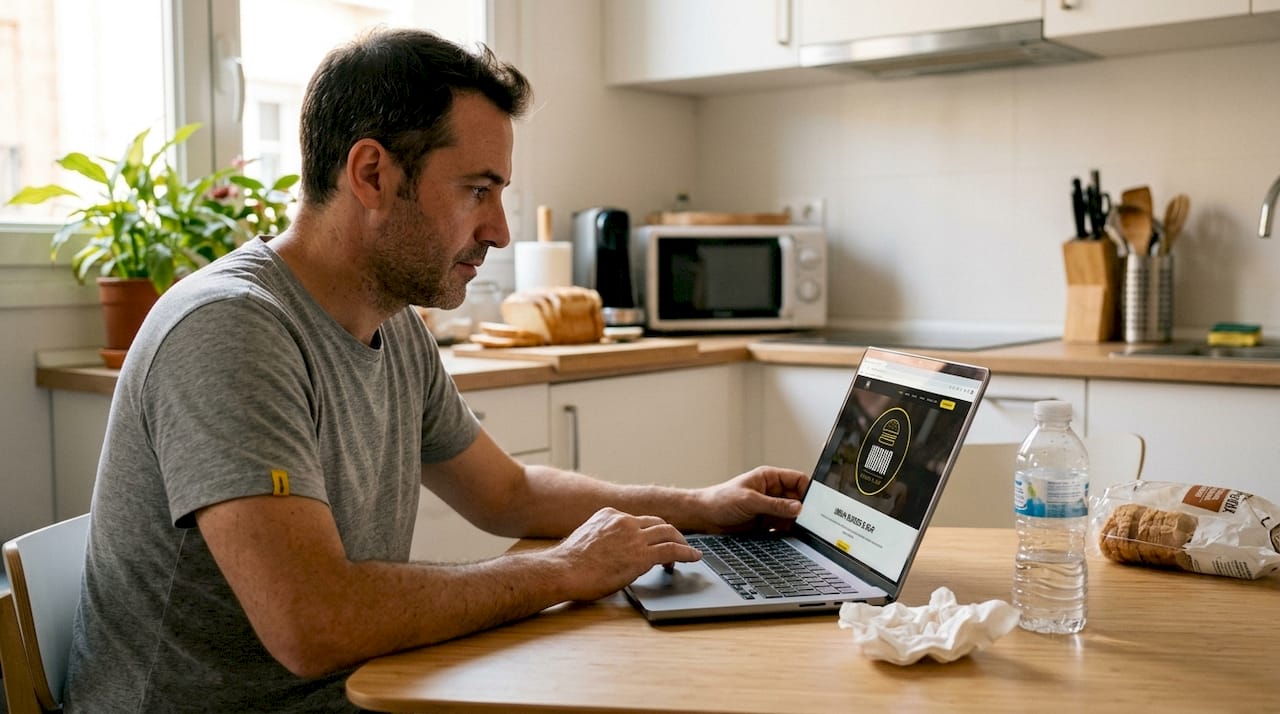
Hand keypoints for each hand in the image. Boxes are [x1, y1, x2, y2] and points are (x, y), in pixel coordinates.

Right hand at [549, 507, 700, 601]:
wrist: (563, 571)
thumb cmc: (569, 563)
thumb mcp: (587, 539)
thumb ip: (604, 538)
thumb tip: (614, 550)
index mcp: (609, 515)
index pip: (639, 519)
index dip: (652, 530)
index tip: (657, 538)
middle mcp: (624, 521)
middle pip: (658, 523)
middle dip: (671, 533)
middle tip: (679, 543)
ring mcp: (634, 536)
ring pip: (668, 533)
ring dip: (681, 543)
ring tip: (689, 552)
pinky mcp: (641, 555)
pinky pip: (672, 550)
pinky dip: (686, 553)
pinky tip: (693, 557)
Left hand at [694, 465, 808, 534]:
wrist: (704, 517)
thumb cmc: (720, 500)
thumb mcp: (750, 501)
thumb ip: (775, 505)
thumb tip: (798, 507)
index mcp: (769, 478)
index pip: (797, 479)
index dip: (808, 489)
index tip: (815, 503)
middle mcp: (772, 492)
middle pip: (798, 498)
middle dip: (805, 508)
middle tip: (811, 520)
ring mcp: (770, 508)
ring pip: (792, 514)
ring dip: (797, 521)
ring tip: (803, 530)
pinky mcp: (766, 522)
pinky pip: (784, 526)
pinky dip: (789, 531)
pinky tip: (793, 536)